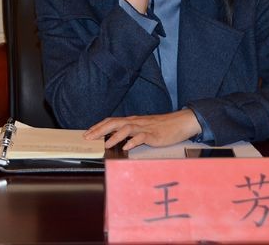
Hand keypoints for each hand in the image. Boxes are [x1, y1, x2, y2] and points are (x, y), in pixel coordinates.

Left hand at [84, 110, 201, 150]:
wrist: (181, 122)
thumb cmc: (163, 126)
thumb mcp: (145, 128)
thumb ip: (132, 132)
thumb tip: (118, 139)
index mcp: (133, 121)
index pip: (112, 121)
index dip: (99, 126)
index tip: (88, 133)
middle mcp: (137, 122)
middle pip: (115, 123)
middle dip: (100, 130)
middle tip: (89, 137)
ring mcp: (145, 128)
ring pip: (127, 129)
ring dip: (115, 136)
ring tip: (106, 144)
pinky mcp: (154, 135)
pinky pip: (142, 137)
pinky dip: (134, 141)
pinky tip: (127, 147)